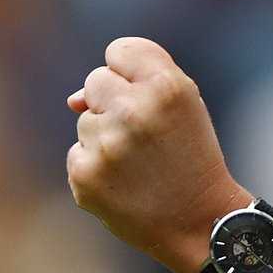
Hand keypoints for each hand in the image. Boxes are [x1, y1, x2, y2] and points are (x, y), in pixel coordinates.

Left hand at [66, 37, 247, 272]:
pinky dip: (96, 166)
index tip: (143, 93)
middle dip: (113, 102)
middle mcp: (133, 110)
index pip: (119, 50)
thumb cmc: (192, 157)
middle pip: (95, 80)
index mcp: (166, 87)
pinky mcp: (85, 174)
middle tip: (143, 133)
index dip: (129, 72)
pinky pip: (77, 153)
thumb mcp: (186, 107)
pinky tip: (124, 182)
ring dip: (105, 137)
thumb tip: (72, 100)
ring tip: (139, 163)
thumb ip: (137, 82)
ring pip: (85, 120)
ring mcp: (106, 144)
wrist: (200, 221)